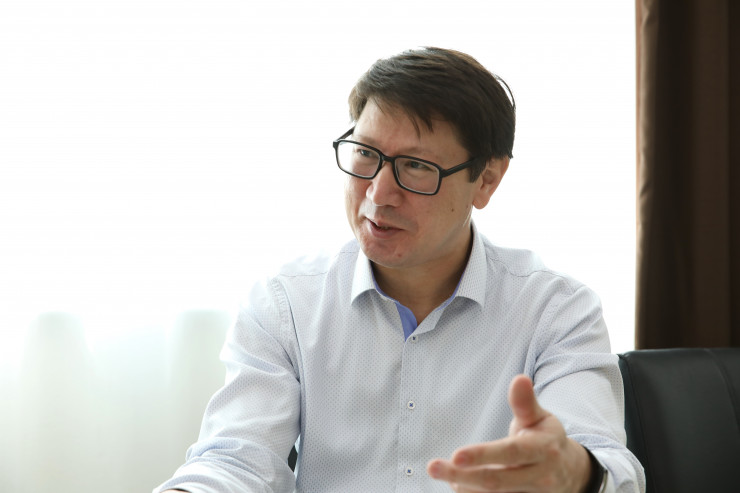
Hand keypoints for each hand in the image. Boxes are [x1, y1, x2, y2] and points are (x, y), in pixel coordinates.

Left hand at [427, 375, 591, 491]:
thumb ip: (525, 403)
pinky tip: (457, 485)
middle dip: (463, 475)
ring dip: (466, 486)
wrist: (571, 472)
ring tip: (443, 472)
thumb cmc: (546, 439)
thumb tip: (519, 379)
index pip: (511, 453)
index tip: (456, 454)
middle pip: (497, 480)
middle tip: (433, 466)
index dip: (483, 455)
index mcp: (543, 449)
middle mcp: (539, 476)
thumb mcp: (540, 418)